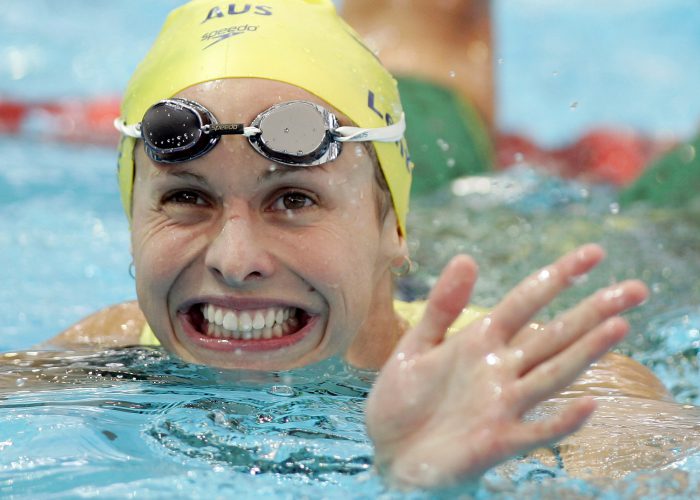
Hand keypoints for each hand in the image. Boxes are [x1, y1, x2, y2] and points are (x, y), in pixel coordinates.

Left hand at [366, 244, 648, 487]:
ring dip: (584, 353)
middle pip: (553, 335)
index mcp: (481, 341)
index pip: (526, 302)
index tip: (594, 253)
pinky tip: (590, 405)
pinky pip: (536, 432)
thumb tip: (466, 257)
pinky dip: (561, 421)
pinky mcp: (497, 442)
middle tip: (635, 289)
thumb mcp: (415, 347)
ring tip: (619, 326)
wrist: (389, 453)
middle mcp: (500, 369)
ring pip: (552, 374)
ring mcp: (502, 405)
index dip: (558, 277)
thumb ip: (442, 307)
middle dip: (593, 311)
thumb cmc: (403, 400)